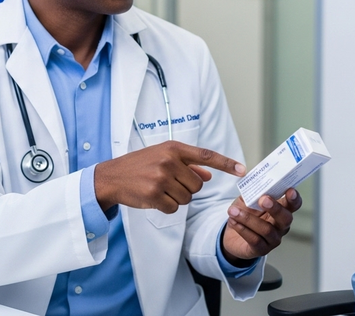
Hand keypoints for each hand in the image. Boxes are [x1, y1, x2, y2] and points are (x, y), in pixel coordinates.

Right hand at [94, 140, 245, 211]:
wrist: (111, 177)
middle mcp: (169, 161)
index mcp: (173, 148)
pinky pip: (174, 208)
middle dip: (187, 188)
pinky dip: (167, 206)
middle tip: (169, 183)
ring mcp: (161, 178)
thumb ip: (187, 165)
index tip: (243, 170)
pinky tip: (154, 198)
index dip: (226, 164)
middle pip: (198, 184)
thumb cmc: (140, 166)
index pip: (206, 155)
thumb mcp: (163, 157)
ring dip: (177, 198)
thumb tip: (208, 175)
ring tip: (159, 189)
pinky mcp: (154, 195)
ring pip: (187, 197)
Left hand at [221, 188, 301, 264]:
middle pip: (286, 218)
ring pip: (266, 230)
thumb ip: (252, 192)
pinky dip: (243, 229)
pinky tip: (233, 222)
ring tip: (233, 211)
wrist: (232, 235)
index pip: (293, 205)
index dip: (294, 199)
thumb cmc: (245, 214)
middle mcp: (281, 226)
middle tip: (263, 199)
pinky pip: (254, 240)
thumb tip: (253, 183)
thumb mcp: (247, 199)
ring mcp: (273, 239)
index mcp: (281, 210)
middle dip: (276, 208)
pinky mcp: (261, 250)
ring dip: (248, 218)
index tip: (290, 191)